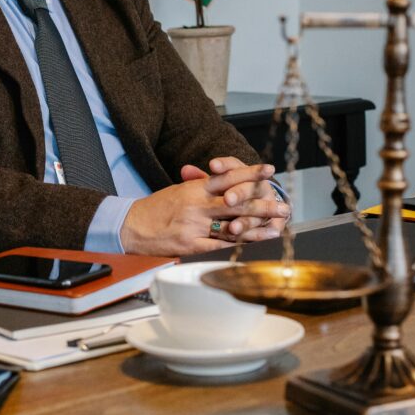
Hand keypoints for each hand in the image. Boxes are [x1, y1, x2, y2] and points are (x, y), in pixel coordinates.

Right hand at [120, 161, 289, 255]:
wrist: (131, 226)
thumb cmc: (156, 208)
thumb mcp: (179, 190)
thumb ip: (202, 186)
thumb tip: (224, 181)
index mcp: (194, 188)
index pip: (227, 177)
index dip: (250, 173)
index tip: (269, 170)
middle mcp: (197, 205)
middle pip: (235, 202)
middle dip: (262, 203)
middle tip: (282, 205)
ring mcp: (194, 225)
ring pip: (231, 225)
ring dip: (257, 227)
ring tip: (276, 227)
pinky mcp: (190, 244)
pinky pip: (219, 244)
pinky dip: (238, 244)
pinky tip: (253, 244)